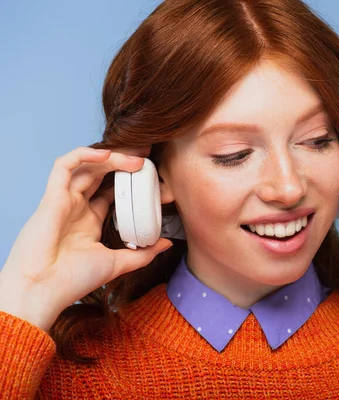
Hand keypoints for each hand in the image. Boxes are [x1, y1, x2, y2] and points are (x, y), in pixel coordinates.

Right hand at [0, 146, 172, 331]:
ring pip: (87, 166)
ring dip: (112, 157)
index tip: (153, 176)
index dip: (130, 182)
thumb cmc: (73, 280)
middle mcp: (76, 207)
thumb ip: (143, 253)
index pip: (111, 192)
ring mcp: (63, 200)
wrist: (45, 290)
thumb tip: (167, 244)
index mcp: (89, 221)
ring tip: (136, 157)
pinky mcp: (51, 196)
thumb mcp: (118, 263)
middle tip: (147, 154)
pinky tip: (107, 155)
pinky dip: (83, 156)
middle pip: (101, 174)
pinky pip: (63, 166)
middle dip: (123, 161)